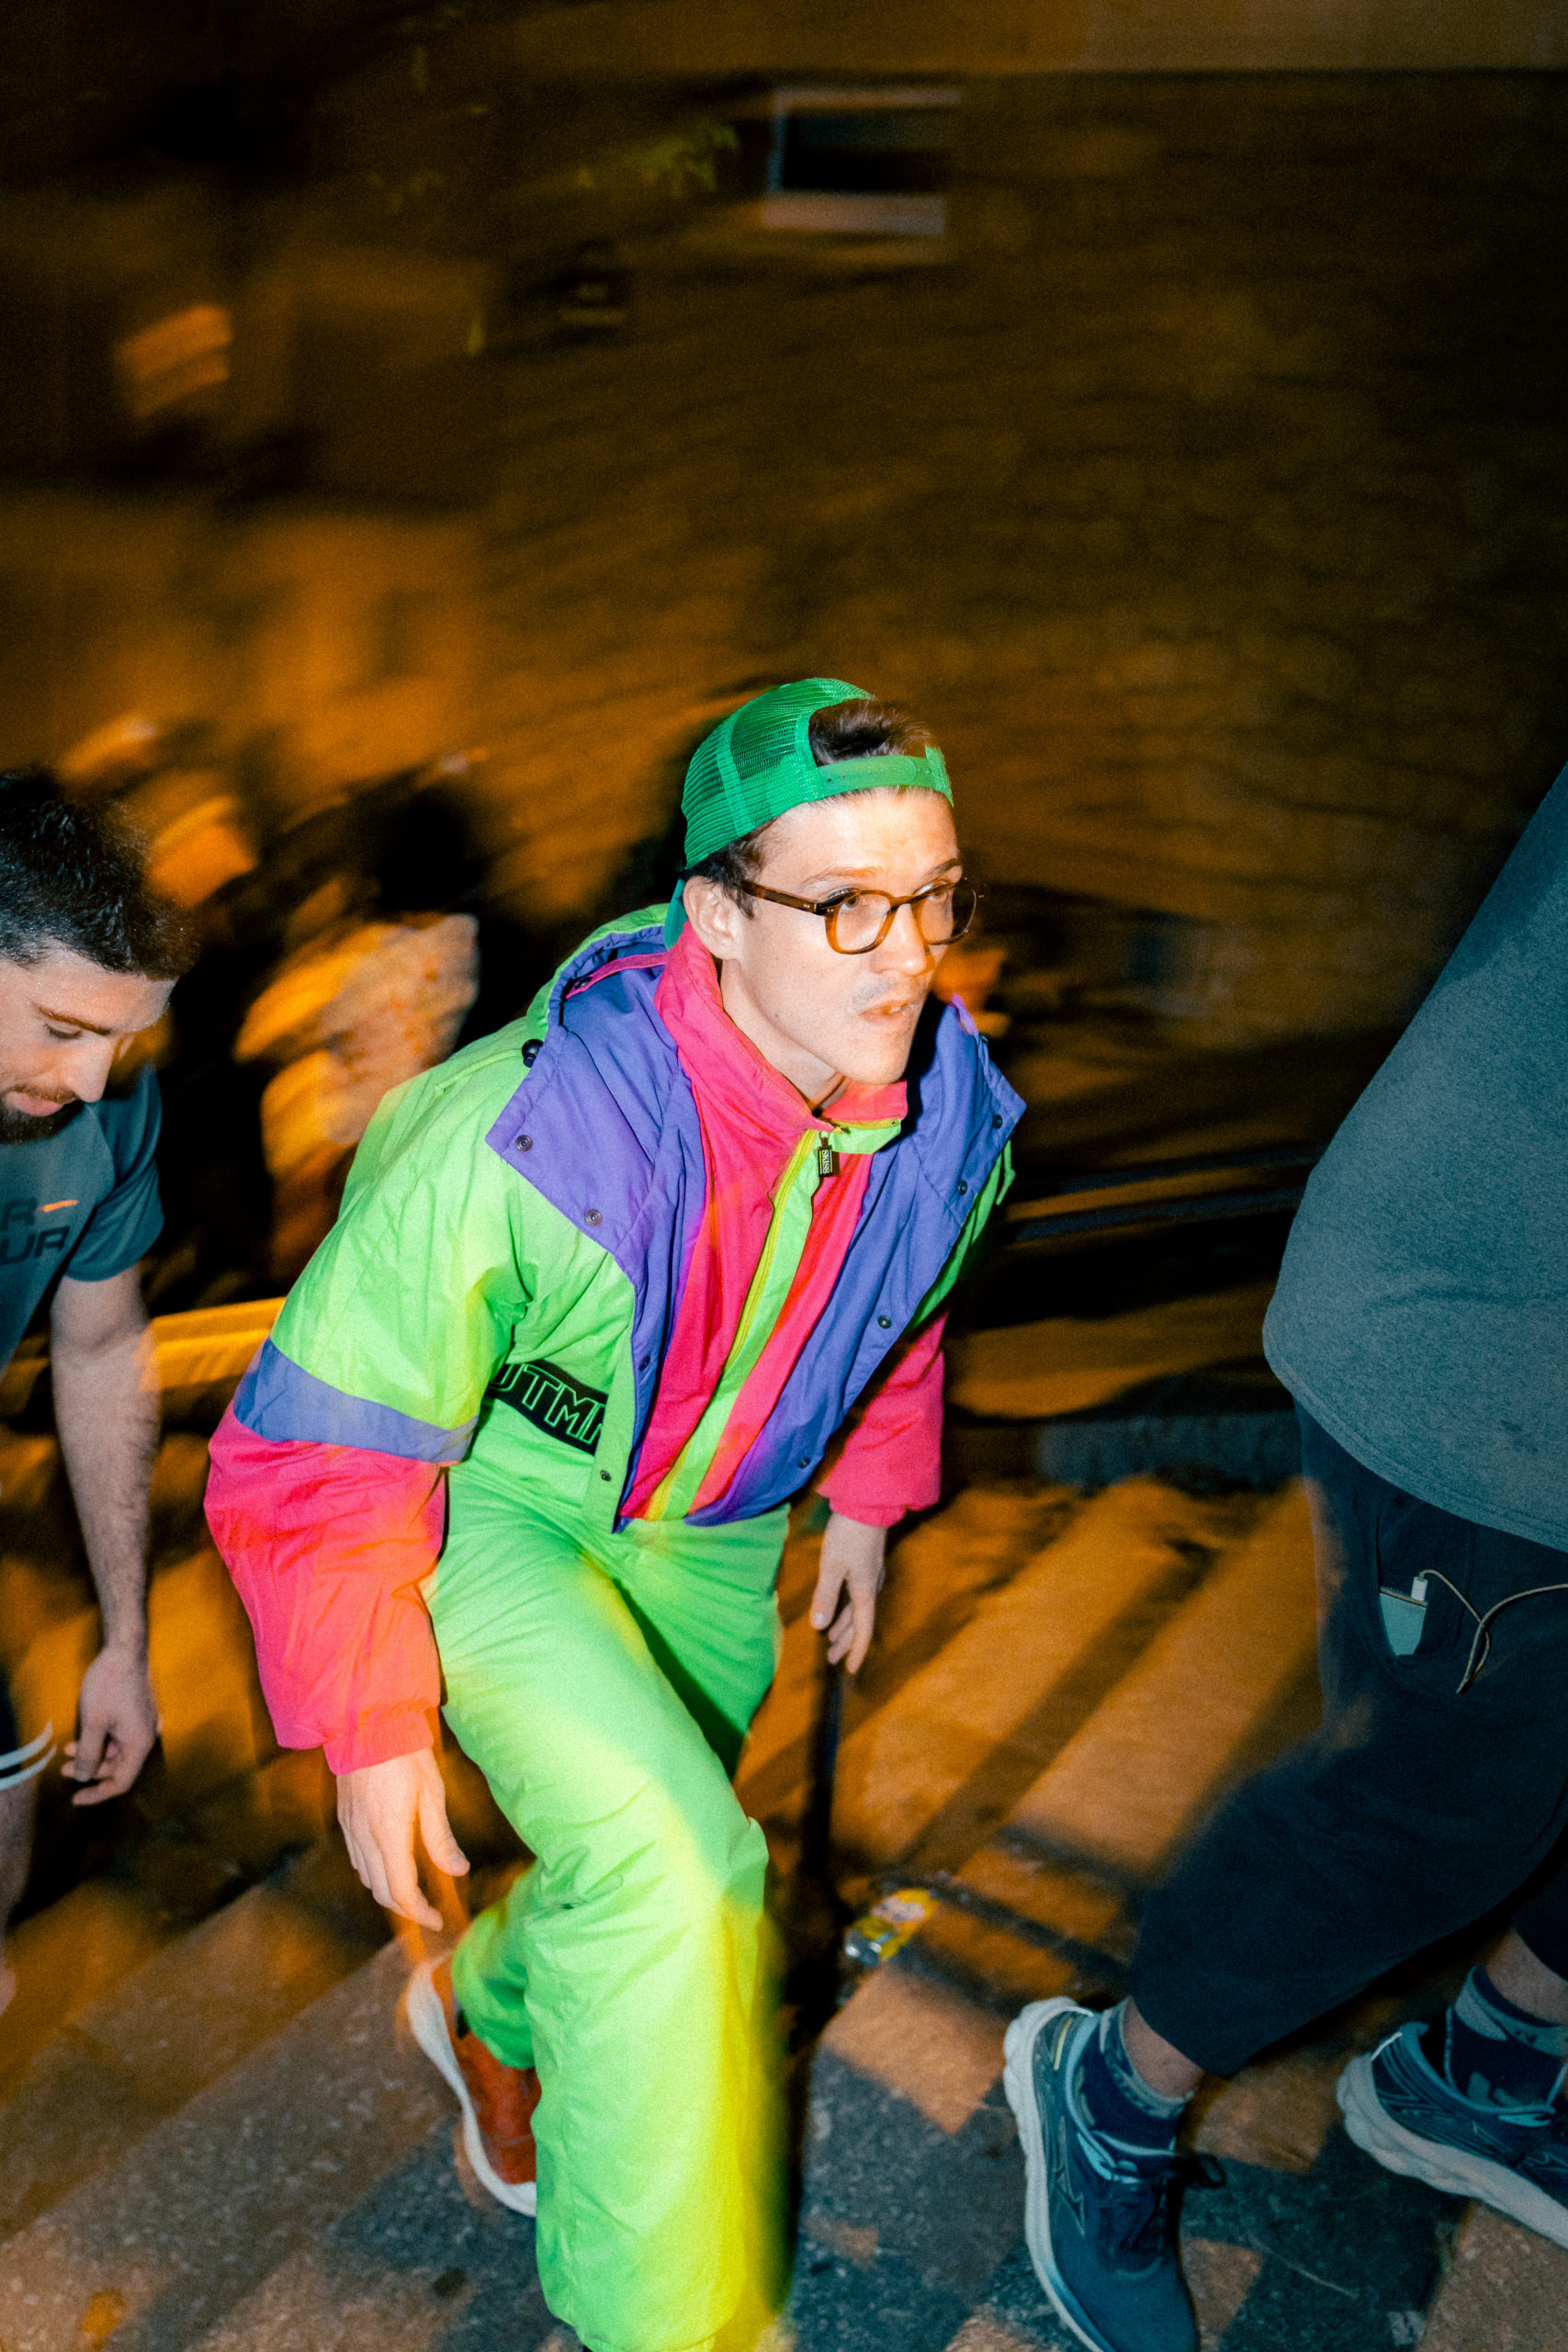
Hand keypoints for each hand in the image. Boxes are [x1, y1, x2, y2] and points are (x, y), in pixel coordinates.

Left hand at [65, 1643, 158, 1804]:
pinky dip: (100, 1739)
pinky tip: (82, 1734)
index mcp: (140, 1743)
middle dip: (90, 1770)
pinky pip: (119, 1735)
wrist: (126, 1649)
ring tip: (68, 1749)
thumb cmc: (110, 1685)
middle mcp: (145, 1736)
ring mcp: (142, 1724)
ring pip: (116, 1750)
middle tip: (64, 1768)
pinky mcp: (137, 1712)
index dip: (98, 1794)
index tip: (75, 1798)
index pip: (121, 1782)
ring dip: (92, 1752)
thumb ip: (88, 1754)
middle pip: (118, 1766)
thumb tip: (82, 1777)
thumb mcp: (93, 1723)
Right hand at [336, 1748, 469, 1929]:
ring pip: (367, 1877)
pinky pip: (358, 1859)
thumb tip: (458, 1869)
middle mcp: (365, 1838)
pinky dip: (375, 1872)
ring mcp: (350, 1829)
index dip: (420, 1913)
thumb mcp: (432, 1794)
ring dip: (389, 1891)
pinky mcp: (344, 1819)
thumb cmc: (406, 1755)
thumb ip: (440, 1838)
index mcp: (389, 1835)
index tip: (437, 1920)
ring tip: (414, 1891)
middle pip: (381, 1891)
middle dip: (406, 1908)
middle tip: (429, 1911)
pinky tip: (391, 1863)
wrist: (367, 1723)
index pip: (401, 1892)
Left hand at [809, 1512, 887, 1674]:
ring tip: (830, 1639)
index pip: (862, 1631)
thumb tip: (819, 1627)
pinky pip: (856, 1597)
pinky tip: (836, 1608)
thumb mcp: (832, 1567)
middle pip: (860, 1623)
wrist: (867, 1504)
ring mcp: (870, 1576)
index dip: (855, 1651)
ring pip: (857, 1609)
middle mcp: (871, 1587)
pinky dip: (845, 1609)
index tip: (848, 1670)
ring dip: (844, 1626)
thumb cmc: (848, 1535)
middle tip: (831, 1659)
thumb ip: (826, 1597)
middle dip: (845, 1642)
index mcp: (865, 1592)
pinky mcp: (866, 1564)